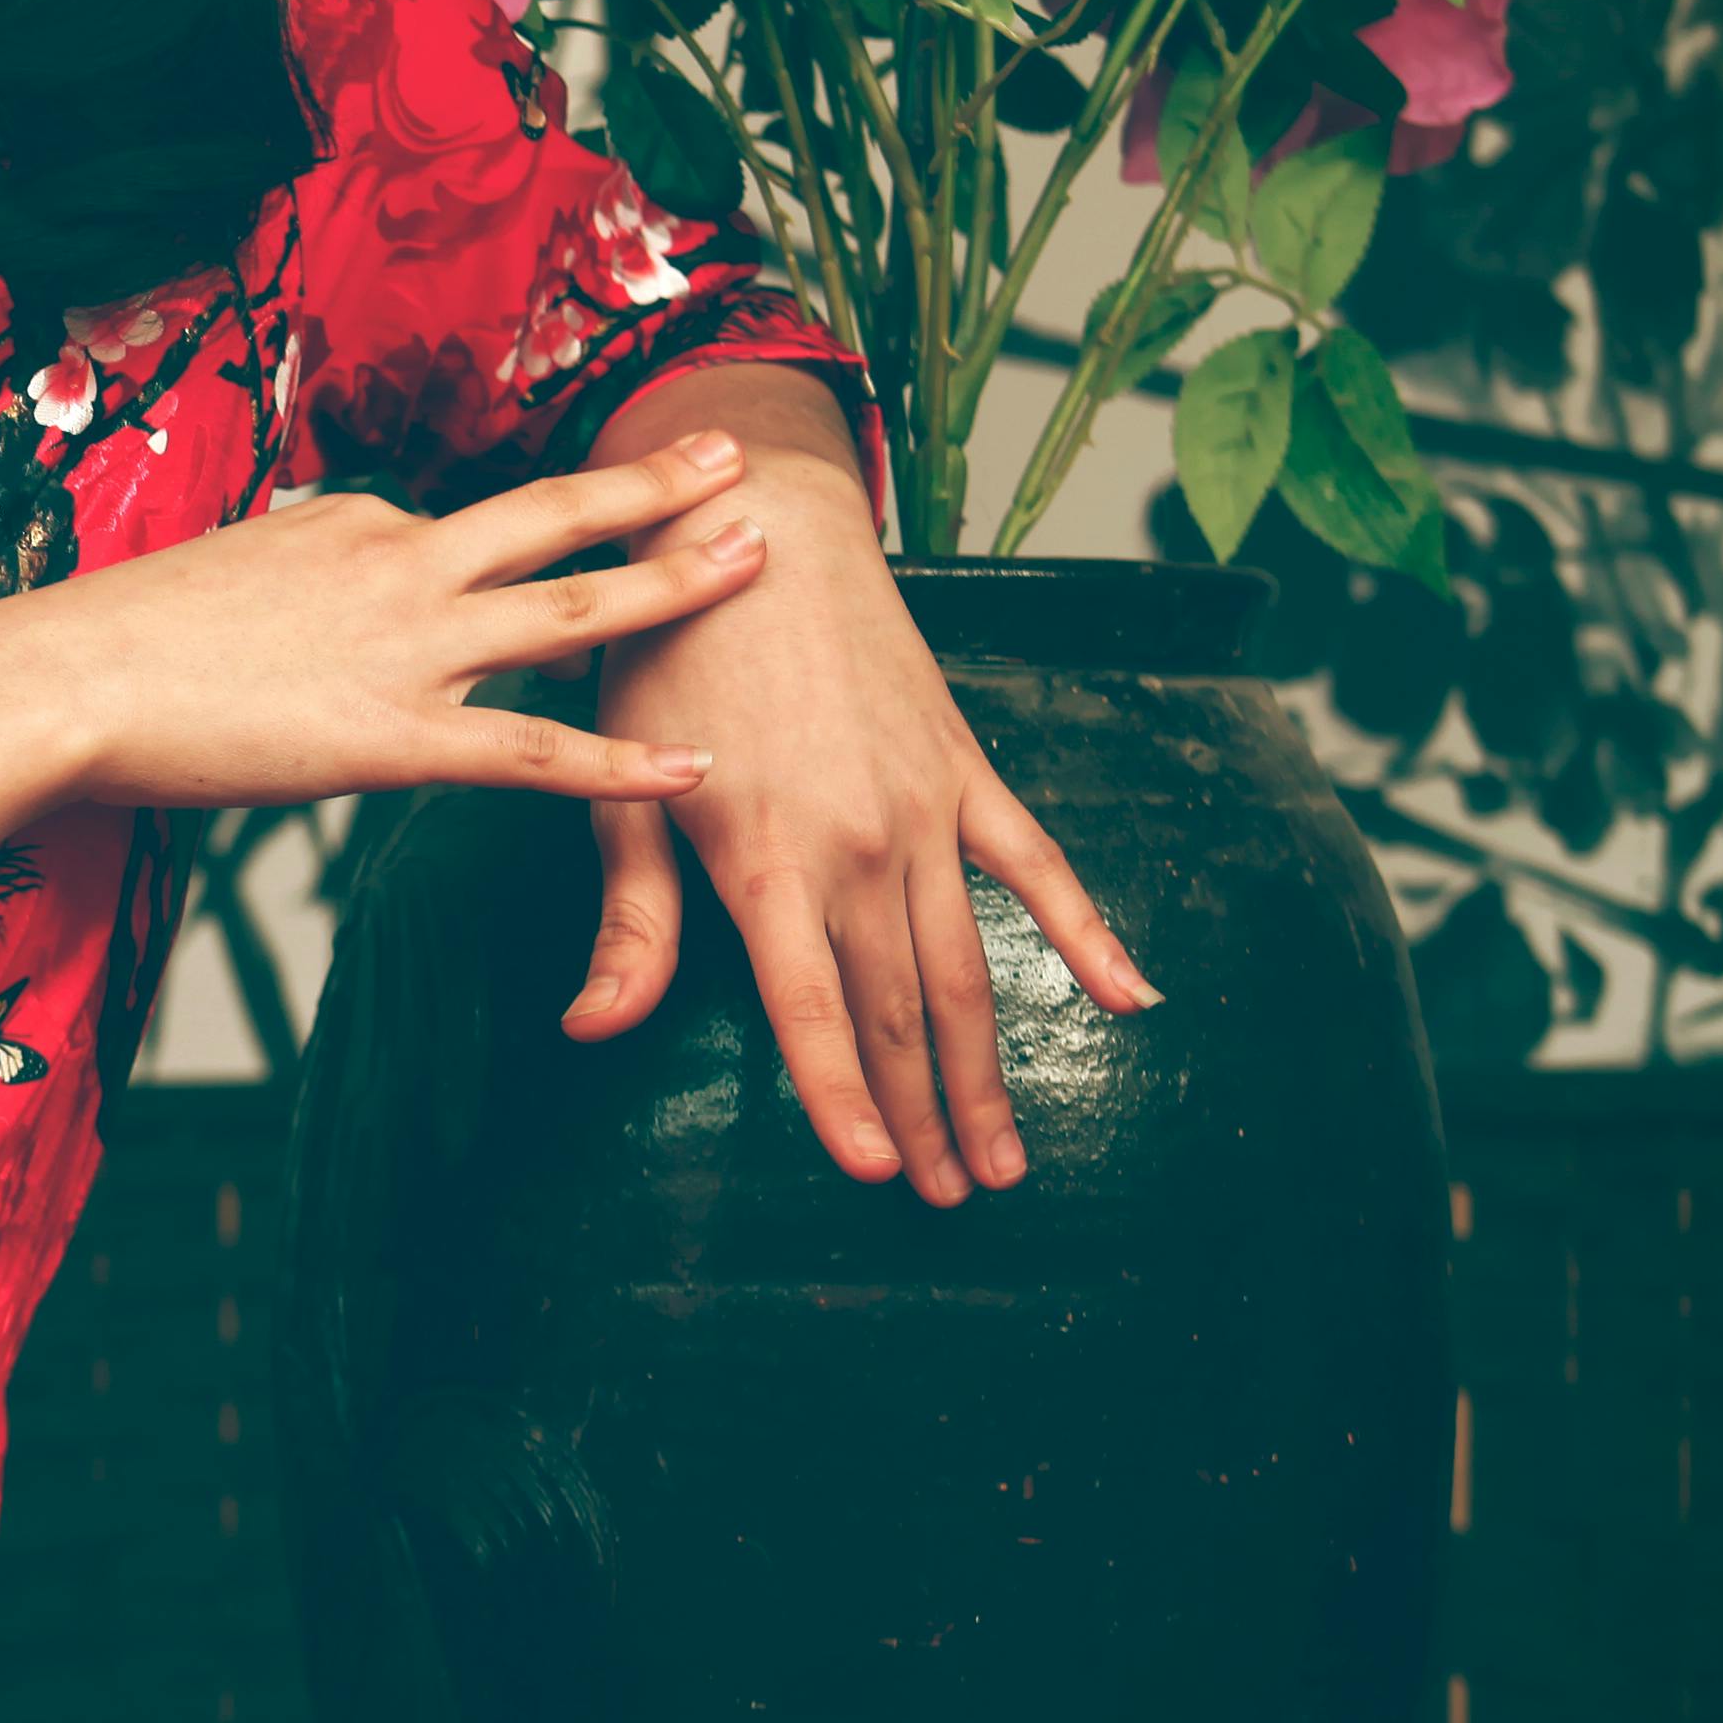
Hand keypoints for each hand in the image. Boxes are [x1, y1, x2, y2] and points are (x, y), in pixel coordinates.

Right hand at [0, 431, 776, 817]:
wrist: (60, 681)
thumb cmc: (111, 642)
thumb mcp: (217, 576)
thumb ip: (286, 582)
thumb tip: (301, 602)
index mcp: (350, 524)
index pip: (453, 532)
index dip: (502, 549)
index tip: (552, 538)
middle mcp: (397, 563)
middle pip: (552, 516)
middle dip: (653, 485)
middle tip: (731, 455)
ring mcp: (408, 647)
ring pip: (573, 606)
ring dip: (673, 580)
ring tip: (754, 559)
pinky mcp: (398, 738)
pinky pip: (536, 754)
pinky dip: (622, 764)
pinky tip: (688, 771)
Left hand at [568, 374, 1157, 1205]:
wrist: (759, 524)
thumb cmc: (668, 653)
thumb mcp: (625, 785)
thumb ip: (629, 918)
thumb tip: (592, 1028)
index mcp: (767, 856)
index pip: (816, 1008)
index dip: (848, 1098)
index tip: (881, 1176)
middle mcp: (861, 843)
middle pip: (904, 1006)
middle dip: (928, 1113)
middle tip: (957, 1198)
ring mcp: (926, 807)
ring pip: (969, 964)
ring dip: (989, 1066)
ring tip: (1007, 1155)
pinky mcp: (965, 769)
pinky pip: (1040, 866)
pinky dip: (1088, 934)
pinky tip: (1130, 1002)